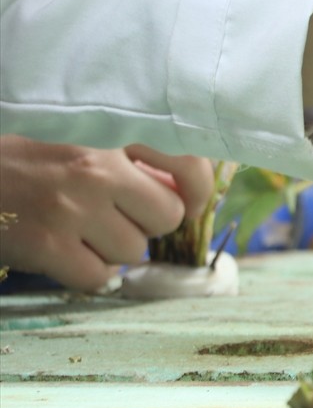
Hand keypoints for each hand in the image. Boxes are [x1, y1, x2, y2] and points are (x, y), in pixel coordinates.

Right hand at [0, 136, 212, 290]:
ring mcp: (70, 205)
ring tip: (78, 230)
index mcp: (108, 129)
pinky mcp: (45, 244)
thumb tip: (187, 189)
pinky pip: (99, 278)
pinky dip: (85, 274)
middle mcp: (96, 164)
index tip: (187, 202)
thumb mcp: (78, 134)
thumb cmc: (21, 153)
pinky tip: (61, 253)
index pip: (190, 162)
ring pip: (134, 251)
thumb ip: (129, 153)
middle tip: (115, 216)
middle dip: (147, 223)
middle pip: (169, 215)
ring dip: (112, 249)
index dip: (197, 191)